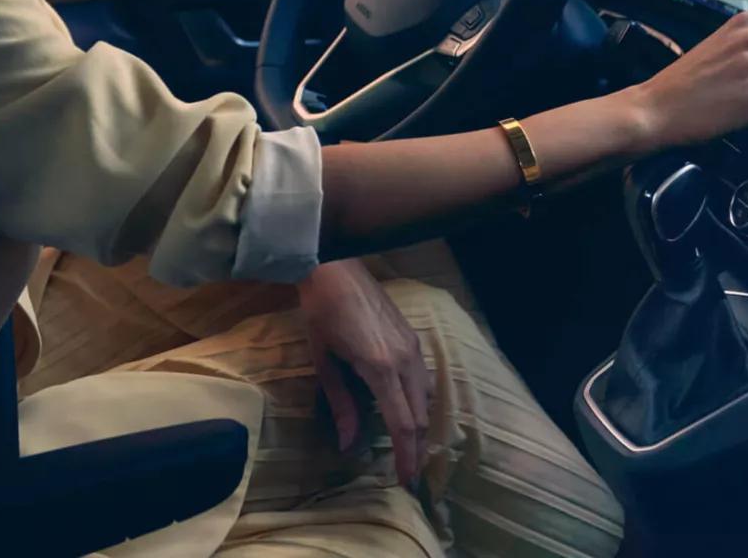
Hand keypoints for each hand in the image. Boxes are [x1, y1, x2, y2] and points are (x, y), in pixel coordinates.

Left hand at [296, 259, 433, 486]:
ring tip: (409, 447)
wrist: (334, 267)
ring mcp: (413, 345)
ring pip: (427, 397)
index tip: (405, 480)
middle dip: (417, 447)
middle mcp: (405, 358)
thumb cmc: (320, 312)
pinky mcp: (413, 336)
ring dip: (420, 425)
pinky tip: (408, 410)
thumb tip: (347, 444)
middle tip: (409, 473)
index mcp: (380, 367)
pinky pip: (424, 378)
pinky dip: (420, 401)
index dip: (406, 455)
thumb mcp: (324, 361)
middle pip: (420, 415)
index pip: (402, 423)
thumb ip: (341, 404)